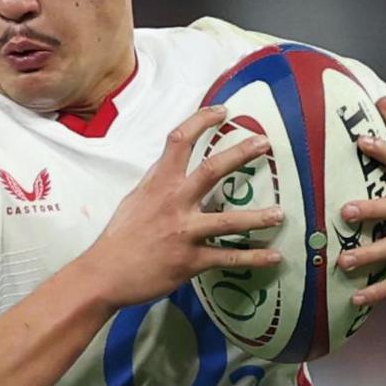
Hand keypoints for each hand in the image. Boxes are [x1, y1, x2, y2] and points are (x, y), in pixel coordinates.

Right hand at [82, 105, 285, 308]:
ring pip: (228, 220)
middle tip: (264, 143)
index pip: (179, 141)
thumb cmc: (120, 237)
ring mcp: (184, 232)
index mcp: (159, 184)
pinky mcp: (190, 260)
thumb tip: (171, 166)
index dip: (201, 121)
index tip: (222, 111)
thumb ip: (157, 184)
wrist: (105, 274)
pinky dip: (253, 258)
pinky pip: (228, 258)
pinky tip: (274, 256)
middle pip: (211, 170)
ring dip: (258, 217)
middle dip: (240, 153)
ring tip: (281, 213)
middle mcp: (174, 203)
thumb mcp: (135, 200)